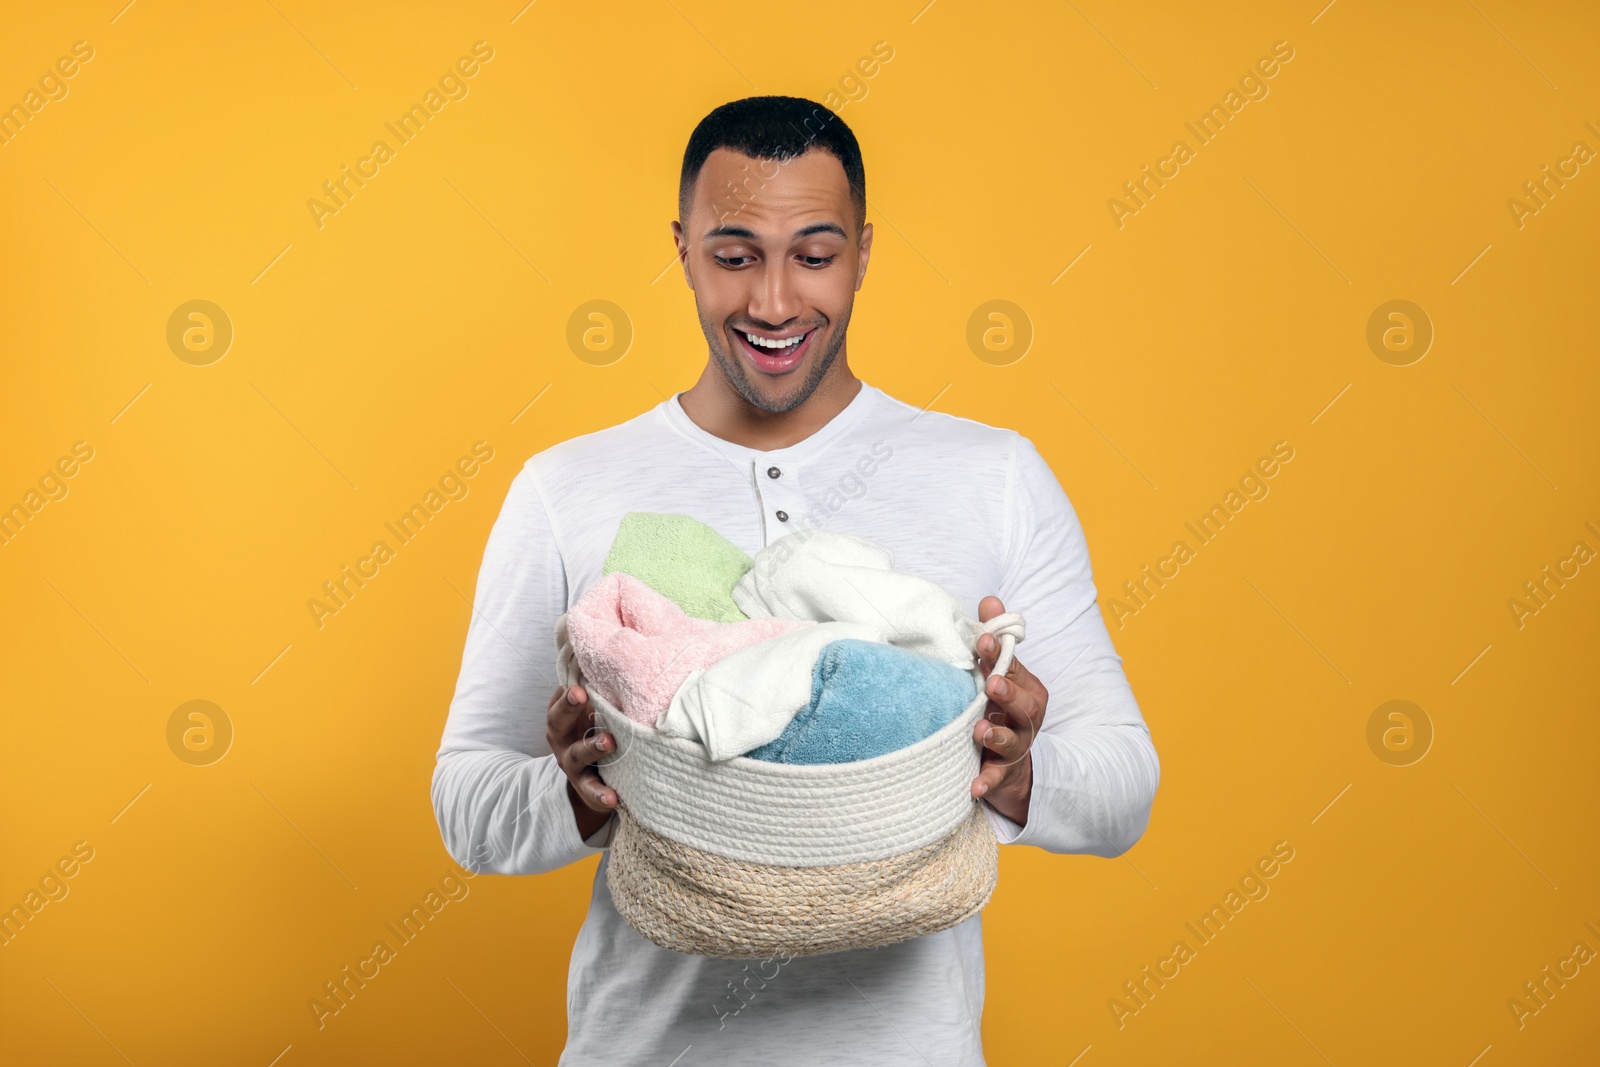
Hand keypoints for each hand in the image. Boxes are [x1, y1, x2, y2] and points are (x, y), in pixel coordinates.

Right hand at [546, 683, 617, 839]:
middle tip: (581, 695)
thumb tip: (615, 652)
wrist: (594, 779)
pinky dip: (601, 794)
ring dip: (591, 747)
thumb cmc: (596, 731)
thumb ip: (599, 688)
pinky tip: (612, 797)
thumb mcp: (594, 710)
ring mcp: (571, 763)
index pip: (559, 697)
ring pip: (577, 754)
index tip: (577, 682)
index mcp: (564, 715)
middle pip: (558, 720)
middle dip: (568, 707)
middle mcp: (562, 738)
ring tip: (609, 742)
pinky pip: (591, 790)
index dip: (566, 689)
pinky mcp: (585, 786)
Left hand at [970, 595, 1045, 825]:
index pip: (1014, 668)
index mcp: (1026, 688)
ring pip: (1012, 740)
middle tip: (992, 684)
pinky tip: (974, 787)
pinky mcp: (1003, 772)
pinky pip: (996, 778)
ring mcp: (1017, 746)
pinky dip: (986, 782)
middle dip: (1009, 692)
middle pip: (1023, 704)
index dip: (1000, 655)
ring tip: (980, 731)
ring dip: (997, 735)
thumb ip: (995, 639)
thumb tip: (990, 600)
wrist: (1012, 763)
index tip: (983, 643)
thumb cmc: (1001, 706)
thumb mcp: (1001, 673)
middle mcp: (1026, 717)